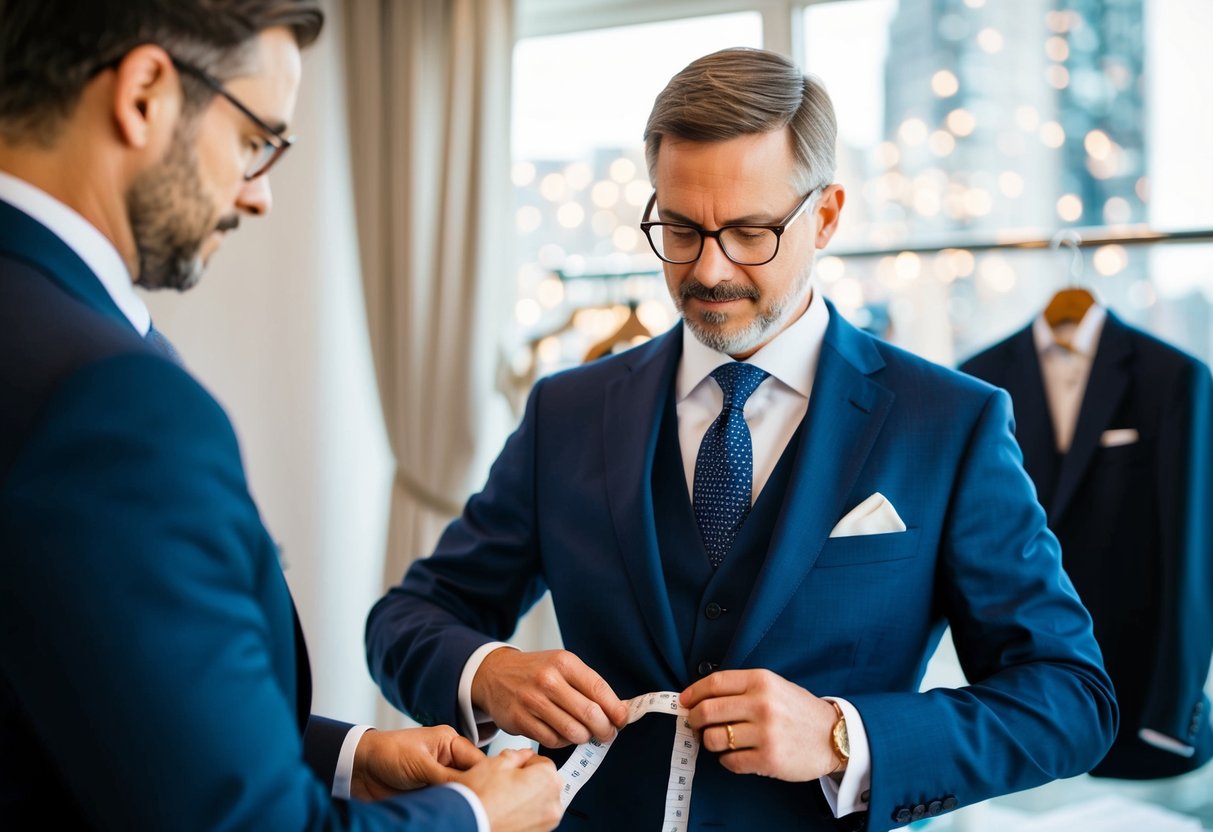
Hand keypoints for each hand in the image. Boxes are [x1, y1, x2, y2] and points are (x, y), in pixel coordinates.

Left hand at [350, 725, 485, 800]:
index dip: (487, 776)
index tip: (495, 792)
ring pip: (461, 793)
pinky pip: (447, 803)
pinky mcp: (430, 795)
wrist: (359, 769)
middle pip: (473, 778)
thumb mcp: (420, 763)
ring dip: (463, 802)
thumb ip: (447, 776)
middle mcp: (448, 761)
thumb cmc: (387, 753)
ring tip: (471, 812)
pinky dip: (451, 809)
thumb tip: (470, 789)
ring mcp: (440, 779)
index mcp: (450, 743)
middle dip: (477, 791)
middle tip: (484, 807)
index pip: (478, 761)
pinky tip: (455, 815)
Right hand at [455, 748, 563, 831]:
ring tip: (503, 798)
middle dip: (528, 780)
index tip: (513, 767)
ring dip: (526, 798)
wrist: (465, 824)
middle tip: (506, 782)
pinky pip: (534, 818)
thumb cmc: (480, 798)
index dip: (525, 762)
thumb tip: (523, 755)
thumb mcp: (496, 762)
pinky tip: (505, 811)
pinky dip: (523, 814)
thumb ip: (517, 754)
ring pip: (539, 801)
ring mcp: (546, 823)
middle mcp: (553, 803)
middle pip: (544, 783)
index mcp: (548, 779)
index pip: (543, 762)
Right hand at [471, 648, 628, 747]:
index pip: (599, 688)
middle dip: (604, 729)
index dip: (616, 709)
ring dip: (584, 738)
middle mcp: (548, 680)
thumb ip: (588, 686)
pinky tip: (563, 734)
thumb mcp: (562, 666)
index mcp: (564, 662)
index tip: (622, 720)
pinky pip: (553, 741)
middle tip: (607, 733)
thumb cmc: (535, 672)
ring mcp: (532, 701)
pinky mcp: (520, 720)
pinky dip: (563, 742)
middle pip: (590, 714)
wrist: (495, 674)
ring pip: (573, 731)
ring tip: (585, 734)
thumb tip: (619, 710)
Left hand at [680, 669, 838, 780]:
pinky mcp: (768, 759)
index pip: (715, 683)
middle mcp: (762, 704)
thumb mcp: (775, 687)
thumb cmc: (799, 711)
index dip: (693, 692)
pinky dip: (726, 760)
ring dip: (709, 741)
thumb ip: (742, 689)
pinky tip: (736, 754)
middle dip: (693, 719)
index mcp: (762, 681)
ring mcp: (765, 733)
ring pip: (714, 738)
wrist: (834, 736)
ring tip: (718, 740)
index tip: (684, 701)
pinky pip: (729, 761)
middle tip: (693, 723)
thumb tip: (701, 697)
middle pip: (707, 711)